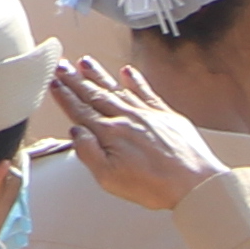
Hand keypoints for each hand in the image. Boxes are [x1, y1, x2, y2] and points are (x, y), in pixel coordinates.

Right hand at [51, 60, 229, 206]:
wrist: (195, 184)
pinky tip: (127, 72)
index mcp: (110, 134)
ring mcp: (147, 114)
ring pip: (117, 89)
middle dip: (75, 80)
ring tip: (85, 62)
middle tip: (62, 66)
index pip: (81, 111)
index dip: (65, 96)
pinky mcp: (166, 115)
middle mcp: (126, 118)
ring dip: (99, 75)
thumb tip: (75, 131)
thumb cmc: (154, 186)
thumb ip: (88, 153)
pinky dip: (135, 81)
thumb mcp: (110, 179)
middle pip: (95, 95)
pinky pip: (146, 92)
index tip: (54, 84)